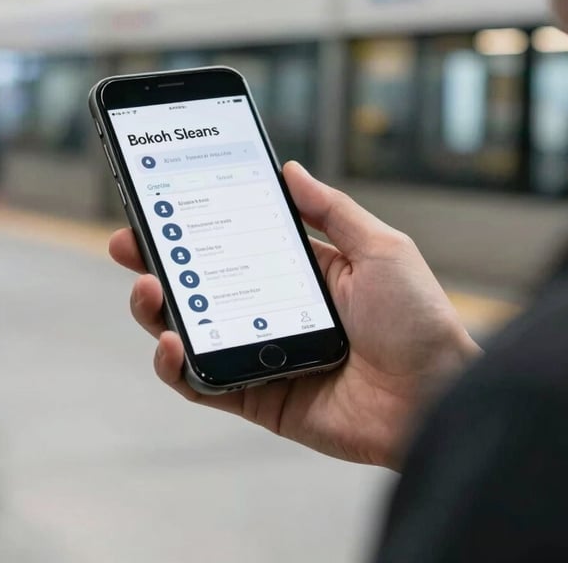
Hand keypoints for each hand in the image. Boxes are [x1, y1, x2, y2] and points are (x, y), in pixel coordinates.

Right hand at [110, 162, 480, 469]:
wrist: (439, 397)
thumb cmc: (419, 320)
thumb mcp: (380, 248)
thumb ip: (331, 210)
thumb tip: (290, 169)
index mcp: (300, 273)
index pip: (233, 243)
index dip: (196, 226)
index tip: (161, 205)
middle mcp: (273, 311)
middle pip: (201, 284)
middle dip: (159, 262)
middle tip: (128, 243)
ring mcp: (261, 354)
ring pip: (192, 330)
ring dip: (157, 309)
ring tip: (148, 288)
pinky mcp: (257, 397)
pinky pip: (203, 382)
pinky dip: (176, 365)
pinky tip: (170, 341)